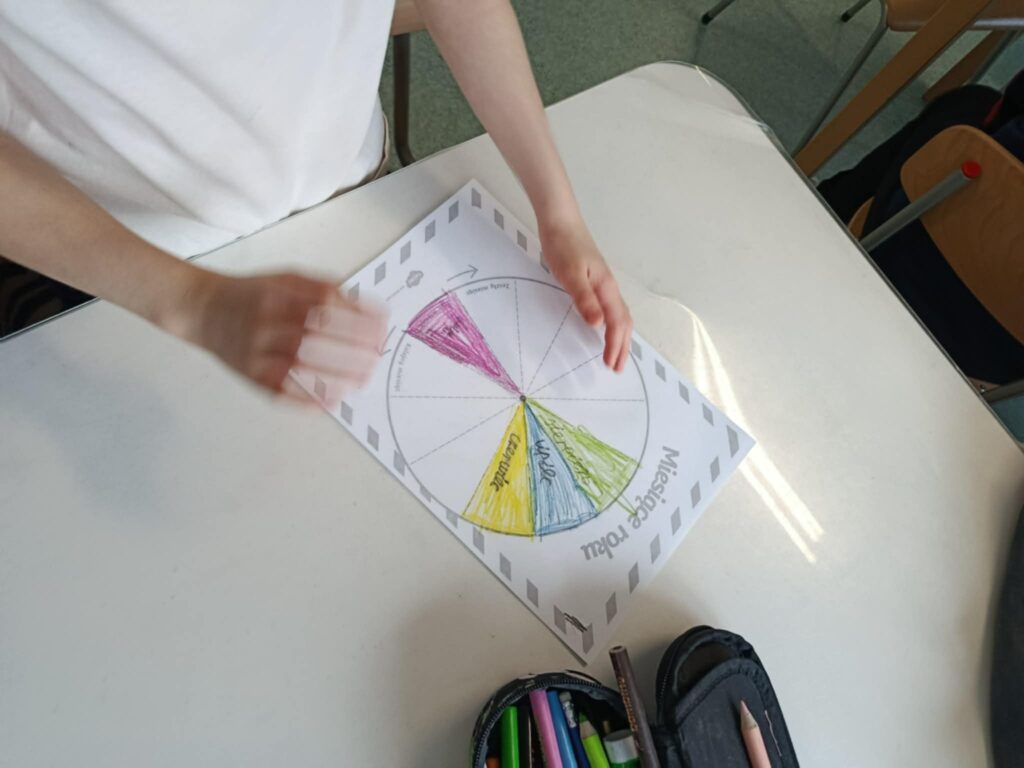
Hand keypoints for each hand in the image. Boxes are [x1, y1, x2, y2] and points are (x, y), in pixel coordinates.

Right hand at [174, 269, 386, 405]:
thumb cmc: (253, 294)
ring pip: (300, 366)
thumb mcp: (287, 277)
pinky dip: (309, 398)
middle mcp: (266, 321)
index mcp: (278, 294)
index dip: (357, 317)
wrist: (204, 309)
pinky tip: (333, 399)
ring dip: (337, 376)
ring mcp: (256, 350)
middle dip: (352, 349)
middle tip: (377, 356)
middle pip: (314, 336)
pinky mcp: (251, 375)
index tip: (381, 326)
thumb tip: (364, 306)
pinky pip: (282, 391)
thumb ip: (324, 288)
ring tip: (362, 380)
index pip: (324, 305)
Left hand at [540, 217, 632, 371]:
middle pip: (624, 322)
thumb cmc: (564, 246)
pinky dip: (612, 324)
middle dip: (623, 346)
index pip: (617, 323)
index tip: (611, 365)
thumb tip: (598, 326)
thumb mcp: (571, 274)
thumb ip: (585, 300)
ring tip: (615, 354)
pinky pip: (610, 308)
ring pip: (619, 315)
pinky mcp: (594, 280)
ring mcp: (603, 283)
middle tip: (617, 368)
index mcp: (606, 288)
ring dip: (620, 337)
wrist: (560, 221)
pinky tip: (603, 328)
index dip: (616, 346)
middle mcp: (609, 287)